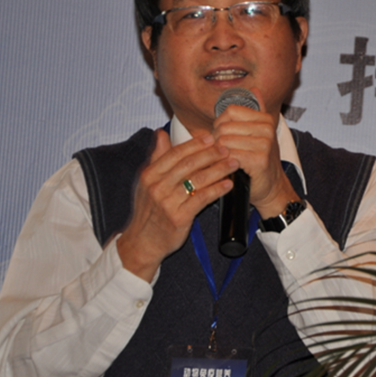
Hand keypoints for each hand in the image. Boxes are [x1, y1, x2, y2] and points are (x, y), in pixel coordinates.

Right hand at [116, 129, 238, 281]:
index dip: (195, 145)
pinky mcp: (179, 218)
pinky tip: (227, 184)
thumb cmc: (148, 211)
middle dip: (210, 154)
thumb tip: (161, 134)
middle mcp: (157, 187)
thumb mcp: (146, 183)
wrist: (143, 242)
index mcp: (149, 175)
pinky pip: (202, 199)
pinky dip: (217, 190)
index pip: (175, 153)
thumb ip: (156, 158)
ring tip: (232, 164)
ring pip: (197, 180)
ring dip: (218, 170)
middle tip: (226, 149)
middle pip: (188, 164)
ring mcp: (168, 203)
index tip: (211, 139)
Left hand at [212, 88, 299, 218]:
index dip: (219, 123)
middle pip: (225, 126)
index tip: (221, 135)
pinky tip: (229, 167)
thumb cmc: (261, 161)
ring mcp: (265, 144)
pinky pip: (230, 156)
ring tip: (224, 159)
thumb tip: (254, 89)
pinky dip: (225, 163)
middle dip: (216, 140)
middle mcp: (267, 129)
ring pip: (225, 141)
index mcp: (265, 119)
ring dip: (219, 153)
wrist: (272, 187)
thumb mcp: (260, 133)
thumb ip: (256, 110)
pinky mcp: (260, 160)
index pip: (230, 111)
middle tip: (221, 151)